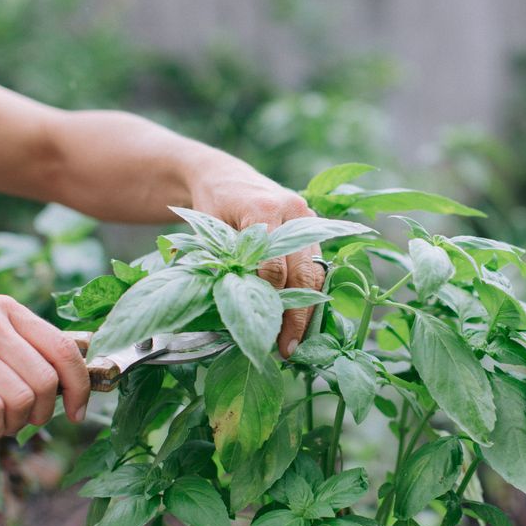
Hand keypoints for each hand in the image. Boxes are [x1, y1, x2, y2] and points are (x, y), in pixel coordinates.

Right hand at [0, 294, 89, 441]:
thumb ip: (17, 344)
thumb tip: (66, 382)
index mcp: (7, 309)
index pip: (64, 349)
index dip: (80, 387)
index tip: (79, 412)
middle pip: (45, 383)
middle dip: (40, 414)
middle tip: (19, 423)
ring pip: (21, 400)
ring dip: (12, 426)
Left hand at [189, 163, 325, 356]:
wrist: (225, 177)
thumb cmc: (211, 206)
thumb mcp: (209, 230)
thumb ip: (225, 262)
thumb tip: (234, 305)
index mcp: (264, 209)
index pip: (272, 265)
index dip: (268, 300)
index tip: (262, 331)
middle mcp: (294, 212)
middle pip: (302, 273)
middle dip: (295, 315)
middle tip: (286, 349)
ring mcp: (308, 220)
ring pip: (315, 273)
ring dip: (307, 311)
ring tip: (296, 342)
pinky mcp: (313, 230)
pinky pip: (317, 268)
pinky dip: (310, 297)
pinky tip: (302, 322)